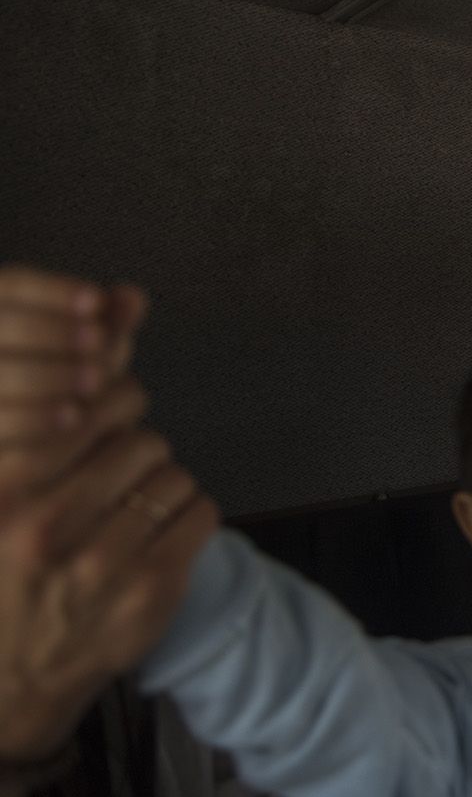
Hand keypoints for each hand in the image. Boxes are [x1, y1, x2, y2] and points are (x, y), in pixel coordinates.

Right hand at [0, 265, 147, 511]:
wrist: (31, 509)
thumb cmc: (60, 424)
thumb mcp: (77, 371)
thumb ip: (100, 332)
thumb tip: (134, 297)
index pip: (7, 287)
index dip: (48, 290)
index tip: (98, 300)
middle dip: (49, 332)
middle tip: (100, 343)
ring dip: (45, 374)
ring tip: (96, 381)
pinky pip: (2, 441)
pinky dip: (32, 418)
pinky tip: (74, 418)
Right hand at [0, 265, 217, 762]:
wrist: (7, 681)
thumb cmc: (5, 570)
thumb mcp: (0, 493)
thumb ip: (46, 416)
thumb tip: (122, 302)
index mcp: (2, 491)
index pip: (85, 409)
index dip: (105, 405)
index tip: (100, 419)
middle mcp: (45, 526)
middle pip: (139, 439)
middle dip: (136, 450)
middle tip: (120, 474)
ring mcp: (101, 564)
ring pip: (173, 476)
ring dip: (162, 485)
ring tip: (133, 509)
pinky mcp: (151, 591)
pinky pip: (201, 515)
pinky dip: (189, 515)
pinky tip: (159, 532)